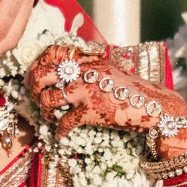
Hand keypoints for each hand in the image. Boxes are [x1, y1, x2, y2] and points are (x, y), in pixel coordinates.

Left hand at [26, 43, 186, 156]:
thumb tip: (61, 72)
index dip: (38, 62)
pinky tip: (60, 134)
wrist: (154, 106)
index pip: (53, 51)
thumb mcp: (108, 69)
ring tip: (48, 116)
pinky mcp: (92, 112)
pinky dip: (59, 130)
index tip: (35, 74)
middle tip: (34, 95)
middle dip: (32, 86)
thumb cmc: (130, 90)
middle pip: (43, 73)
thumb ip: (88, 67)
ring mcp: (87, 92)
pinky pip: (64, 122)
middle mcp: (85, 72)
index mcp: (88, 60)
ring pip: (48, 99)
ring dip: (43, 110)